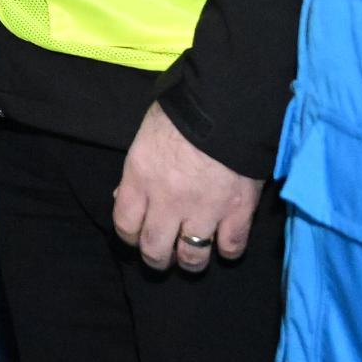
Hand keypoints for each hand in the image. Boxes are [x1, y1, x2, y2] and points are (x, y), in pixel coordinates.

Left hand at [111, 101, 262, 270]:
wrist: (227, 100)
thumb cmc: (183, 109)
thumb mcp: (146, 134)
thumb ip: (137, 170)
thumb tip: (124, 196)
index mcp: (141, 177)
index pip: (124, 224)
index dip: (129, 236)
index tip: (136, 236)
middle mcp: (168, 200)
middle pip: (154, 250)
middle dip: (156, 258)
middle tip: (163, 255)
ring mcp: (204, 209)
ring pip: (192, 256)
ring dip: (190, 261)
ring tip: (192, 255)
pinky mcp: (237, 210)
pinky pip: (231, 247)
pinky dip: (227, 249)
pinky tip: (224, 242)